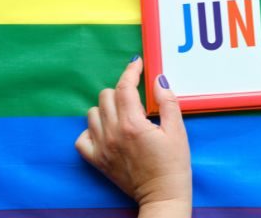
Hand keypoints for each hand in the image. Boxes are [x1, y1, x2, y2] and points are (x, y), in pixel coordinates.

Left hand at [75, 58, 191, 216]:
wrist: (162, 195)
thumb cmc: (173, 164)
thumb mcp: (177, 131)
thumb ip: (167, 102)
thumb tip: (158, 79)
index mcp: (133, 124)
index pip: (125, 88)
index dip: (131, 71)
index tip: (136, 64)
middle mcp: (113, 133)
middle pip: (106, 96)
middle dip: (121, 90)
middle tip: (135, 98)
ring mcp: (102, 147)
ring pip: (92, 113)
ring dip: (107, 108)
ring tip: (123, 114)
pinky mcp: (97, 160)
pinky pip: (82, 137)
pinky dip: (92, 130)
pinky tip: (107, 131)